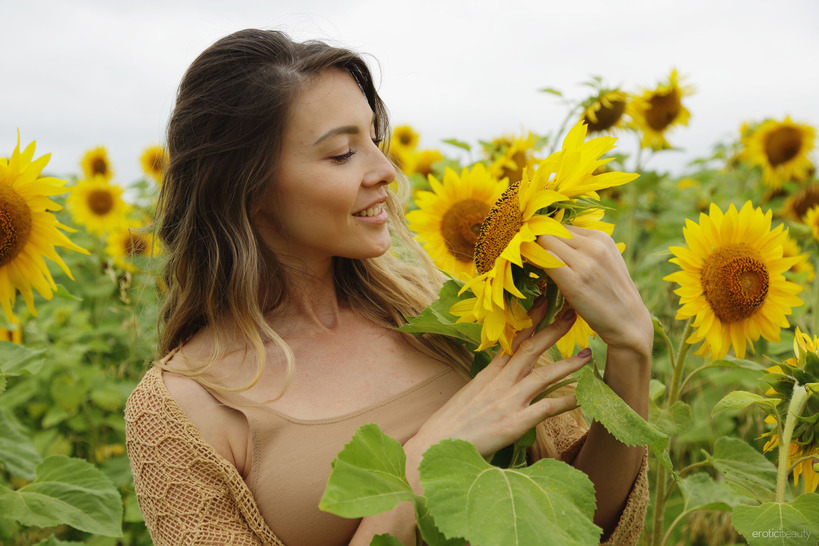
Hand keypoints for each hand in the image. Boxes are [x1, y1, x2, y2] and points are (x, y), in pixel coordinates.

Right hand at [406, 299, 591, 458]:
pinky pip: (546, 409)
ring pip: (544, 375)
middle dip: (554, 331)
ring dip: (568, 364)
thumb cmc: (452, 423)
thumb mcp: (470, 394)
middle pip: (531, 350)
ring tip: (588, 354)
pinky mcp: (515, 423)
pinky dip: (566, 401)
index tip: (545, 302)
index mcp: (490, 374)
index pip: (514, 341)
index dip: (531, 321)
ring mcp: (509, 401)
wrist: (438, 443)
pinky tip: (583, 397)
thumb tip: (502, 373)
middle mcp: (501, 382)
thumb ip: (489, 382)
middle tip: (573, 314)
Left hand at [537, 226, 652, 355]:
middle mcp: (594, 245)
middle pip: (550, 231)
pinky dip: (534, 263)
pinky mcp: (574, 281)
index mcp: (601, 237)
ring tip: (534, 266)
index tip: (542, 250)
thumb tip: (552, 237)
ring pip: (544, 242)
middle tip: (533, 258)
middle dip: (539, 243)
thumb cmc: (610, 293)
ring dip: (534, 252)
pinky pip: (544, 260)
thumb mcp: (604, 261)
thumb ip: (583, 247)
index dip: (548, 237)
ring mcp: (585, 263)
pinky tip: (534, 272)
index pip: (562, 226)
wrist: (628, 322)